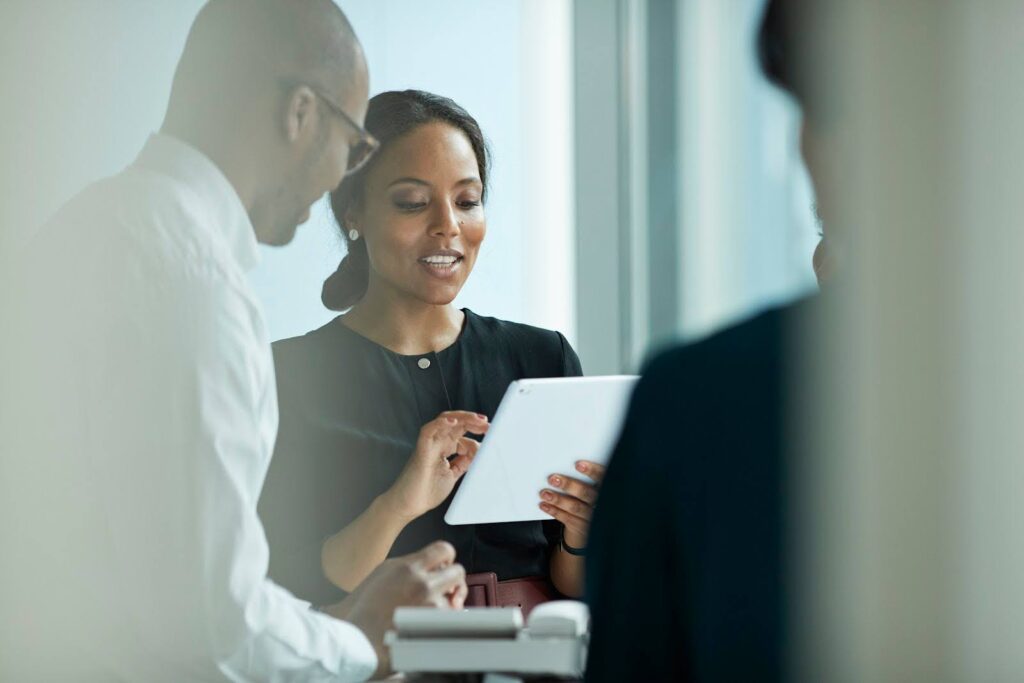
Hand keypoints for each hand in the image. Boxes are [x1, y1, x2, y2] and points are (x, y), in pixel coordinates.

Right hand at [321, 541, 467, 678]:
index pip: (444, 549)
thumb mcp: (383, 573)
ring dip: (445, 604)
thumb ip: (409, 565)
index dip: (446, 557)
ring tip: (426, 612)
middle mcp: (421, 584)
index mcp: (408, 568)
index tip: (444, 564)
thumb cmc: (364, 611)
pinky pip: (450, 620)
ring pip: (454, 599)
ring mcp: (429, 606)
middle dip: (452, 581)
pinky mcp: (433, 627)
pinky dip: (441, 622)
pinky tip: (426, 625)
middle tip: (444, 589)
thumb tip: (431, 564)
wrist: (357, 641)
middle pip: (458, 572)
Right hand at [384, 411, 488, 520]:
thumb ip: (465, 462)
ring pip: (444, 421)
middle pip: (456, 423)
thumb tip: (480, 451)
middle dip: (473, 421)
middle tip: (488, 424)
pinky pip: (428, 431)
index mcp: (445, 448)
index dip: (477, 432)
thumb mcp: (454, 475)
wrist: (408, 506)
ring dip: (462, 418)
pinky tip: (453, 421)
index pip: (462, 433)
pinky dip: (440, 423)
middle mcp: (437, 443)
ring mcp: (429, 445)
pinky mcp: (421, 450)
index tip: (492, 435)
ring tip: (478, 420)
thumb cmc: (426, 491)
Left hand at [538, 459, 605, 548]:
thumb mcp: (594, 490)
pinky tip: (544, 505)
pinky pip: (568, 519)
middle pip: (587, 493)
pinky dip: (554, 511)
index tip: (578, 465)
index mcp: (607, 491)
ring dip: (558, 499)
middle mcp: (602, 505)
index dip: (593, 471)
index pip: (604, 478)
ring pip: (576, 507)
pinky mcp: (582, 528)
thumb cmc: (589, 501)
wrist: (592, 528)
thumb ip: (586, 480)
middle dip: (569, 485)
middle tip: (553, 479)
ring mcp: (593, 518)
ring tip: (545, 493)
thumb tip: (565, 467)